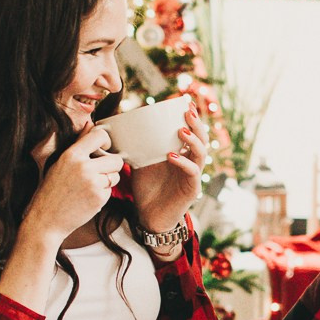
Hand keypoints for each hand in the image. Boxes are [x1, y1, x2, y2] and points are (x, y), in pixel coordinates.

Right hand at [22, 124, 121, 241]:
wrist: (46, 219)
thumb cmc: (51, 191)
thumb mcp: (60, 162)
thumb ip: (78, 143)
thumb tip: (90, 124)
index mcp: (72, 154)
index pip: (101, 135)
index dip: (106, 141)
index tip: (104, 149)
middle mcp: (84, 166)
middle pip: (116, 159)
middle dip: (111, 166)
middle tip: (98, 173)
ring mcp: (93, 183)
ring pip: (115, 176)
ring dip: (108, 181)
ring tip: (89, 187)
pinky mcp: (99, 198)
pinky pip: (110, 191)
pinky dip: (103, 194)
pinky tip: (87, 198)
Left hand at [131, 105, 206, 235]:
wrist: (148, 216)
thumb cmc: (147, 189)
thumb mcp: (139, 163)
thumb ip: (136, 147)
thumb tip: (117, 127)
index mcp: (182, 154)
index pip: (191, 132)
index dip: (190, 118)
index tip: (183, 103)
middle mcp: (191, 162)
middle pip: (202, 139)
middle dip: (196, 124)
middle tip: (187, 112)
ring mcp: (193, 175)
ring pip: (202, 154)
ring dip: (193, 140)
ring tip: (181, 130)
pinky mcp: (192, 189)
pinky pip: (192, 172)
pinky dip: (183, 162)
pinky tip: (172, 155)